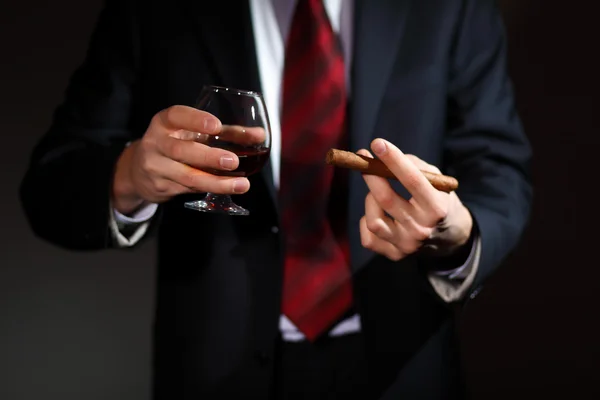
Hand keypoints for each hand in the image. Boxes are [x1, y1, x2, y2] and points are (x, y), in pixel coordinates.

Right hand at [112, 105, 250, 214]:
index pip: (176, 116)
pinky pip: (189, 189)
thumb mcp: (193, 133)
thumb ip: (228, 133)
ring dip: (217, 182)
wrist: (139, 171)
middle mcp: (156, 143)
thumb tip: (260, 135)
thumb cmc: (176, 144)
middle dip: (209, 157)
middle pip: (182, 150)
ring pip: (188, 176)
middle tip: (233, 161)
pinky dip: (211, 188)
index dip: (195, 120)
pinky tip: (229, 188)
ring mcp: (156, 167)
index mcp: (164, 123)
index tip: (216, 126)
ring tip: (241, 184)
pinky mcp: (161, 187)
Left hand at [359, 139, 472, 261]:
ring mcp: (407, 245)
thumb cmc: (438, 199)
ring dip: (371, 200)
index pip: (412, 180)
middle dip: (371, 175)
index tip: (377, 143)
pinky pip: (368, 236)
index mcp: (437, 208)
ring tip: (378, 193)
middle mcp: (422, 229)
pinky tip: (378, 214)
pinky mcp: (395, 255)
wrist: (447, 237)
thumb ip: (413, 166)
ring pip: (373, 219)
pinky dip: (367, 221)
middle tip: (363, 158)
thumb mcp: (437, 181)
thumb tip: (381, 158)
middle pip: (386, 199)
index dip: (393, 160)